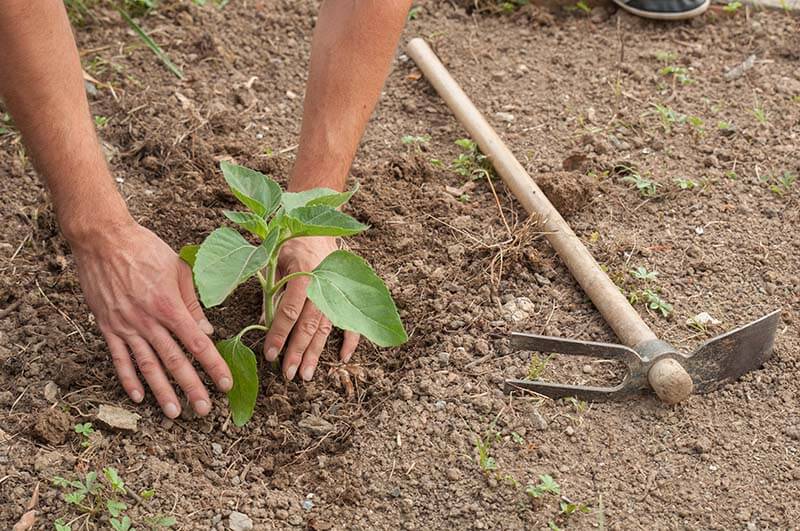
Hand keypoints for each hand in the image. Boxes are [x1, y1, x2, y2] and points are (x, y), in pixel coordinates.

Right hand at [71, 221, 232, 417]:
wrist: (103, 239)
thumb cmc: (146, 249)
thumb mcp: (179, 269)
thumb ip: (193, 301)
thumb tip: (206, 331)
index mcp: (170, 306)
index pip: (197, 344)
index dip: (213, 366)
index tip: (225, 384)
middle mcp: (148, 321)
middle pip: (175, 361)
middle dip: (191, 388)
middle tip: (204, 411)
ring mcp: (125, 326)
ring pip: (147, 366)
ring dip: (161, 392)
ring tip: (173, 413)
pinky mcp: (107, 326)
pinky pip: (119, 358)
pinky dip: (128, 379)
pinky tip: (138, 397)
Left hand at [264, 236, 359, 380]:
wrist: (321, 224)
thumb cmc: (293, 242)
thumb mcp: (276, 259)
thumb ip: (272, 290)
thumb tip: (263, 321)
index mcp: (304, 272)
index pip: (290, 310)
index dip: (279, 333)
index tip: (270, 354)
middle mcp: (323, 284)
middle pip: (310, 324)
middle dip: (298, 350)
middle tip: (289, 374)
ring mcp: (339, 290)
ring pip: (327, 326)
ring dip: (316, 352)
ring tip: (307, 374)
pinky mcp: (349, 294)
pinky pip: (352, 320)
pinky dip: (350, 340)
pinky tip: (342, 358)